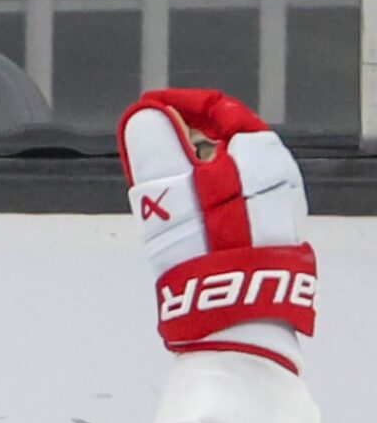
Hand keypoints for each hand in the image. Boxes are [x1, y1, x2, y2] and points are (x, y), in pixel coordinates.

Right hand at [117, 88, 314, 357]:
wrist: (237, 319)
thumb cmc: (204, 250)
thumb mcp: (169, 192)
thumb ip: (155, 147)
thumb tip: (145, 113)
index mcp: (262, 158)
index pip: (222, 111)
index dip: (180, 104)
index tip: (145, 110)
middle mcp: (276, 181)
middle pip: (227, 142)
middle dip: (185, 137)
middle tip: (149, 145)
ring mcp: (274, 214)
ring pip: (231, 175)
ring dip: (193, 170)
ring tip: (160, 183)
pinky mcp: (265, 242)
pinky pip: (234, 204)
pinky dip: (205, 198)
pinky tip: (184, 219)